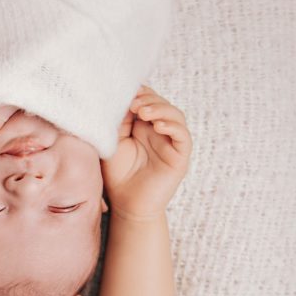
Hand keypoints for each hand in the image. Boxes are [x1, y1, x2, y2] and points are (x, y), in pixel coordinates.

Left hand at [102, 85, 191, 219]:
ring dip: (160, 109)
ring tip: (143, 112)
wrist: (126, 204)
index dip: (140, 93)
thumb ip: (119, 122)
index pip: (147, 100)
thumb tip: (125, 99)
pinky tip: (158, 126)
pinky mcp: (180, 156)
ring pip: (175, 116)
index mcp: (142, 125)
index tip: (126, 91)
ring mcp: (171, 142)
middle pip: (161, 104)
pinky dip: (172, 127)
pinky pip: (183, 136)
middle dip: (148, 99)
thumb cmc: (117, 175)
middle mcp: (159, 131)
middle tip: (133, 103)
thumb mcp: (113, 142)